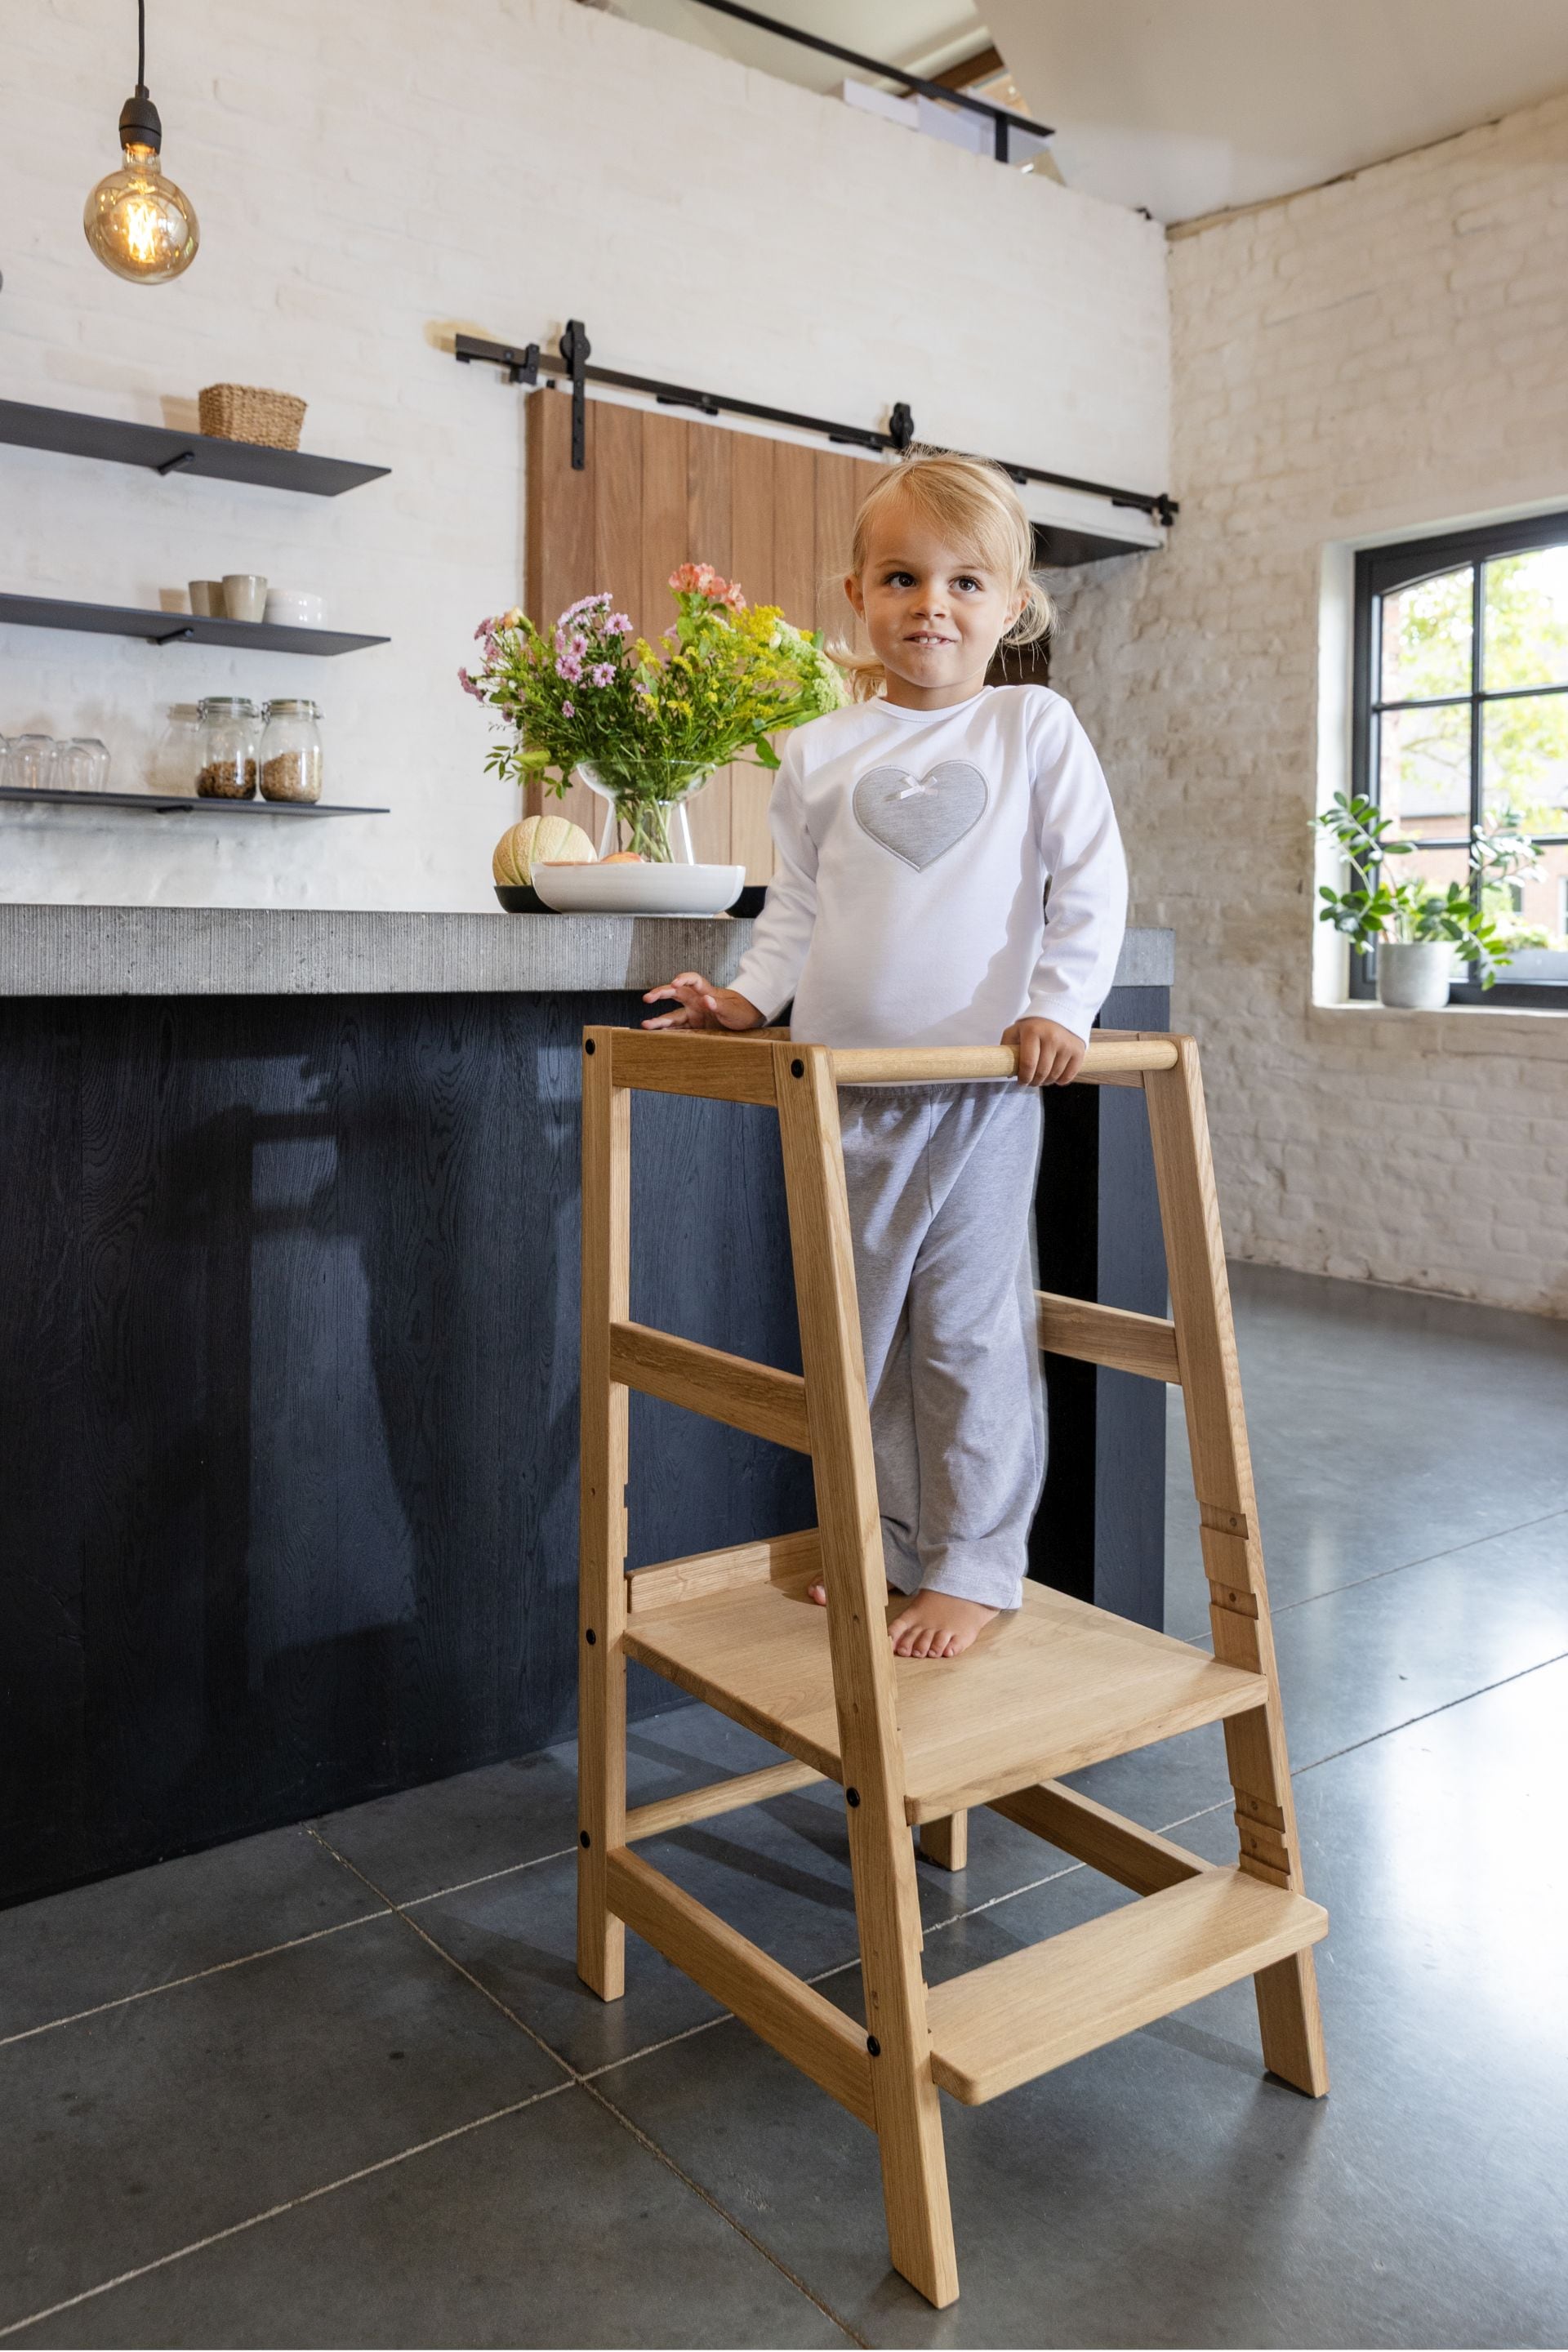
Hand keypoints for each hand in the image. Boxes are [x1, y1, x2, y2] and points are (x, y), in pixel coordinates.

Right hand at [642, 973, 764, 1031]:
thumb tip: (706, 1000)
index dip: (683, 979)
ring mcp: (693, 1014)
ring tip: (645, 1025)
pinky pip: (678, 1030)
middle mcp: (696, 1001)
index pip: (693, 980)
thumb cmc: (741, 1010)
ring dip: (660, 1021)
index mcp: (707, 992)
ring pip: (673, 1016)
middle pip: (675, 994)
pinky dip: (668, 1033)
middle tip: (647, 998)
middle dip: (660, 994)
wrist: (746, 1019)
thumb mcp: (734, 1009)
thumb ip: (720, 1005)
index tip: (674, 983)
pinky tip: (657, 1036)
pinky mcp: (694, 1027)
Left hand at [1001, 1016, 1085, 1086]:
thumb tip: (1008, 1072)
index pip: (1028, 1064)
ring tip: (1041, 1077)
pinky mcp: (1078, 1051)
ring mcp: (1067, 1044)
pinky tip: (1054, 1075)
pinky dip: (1060, 1080)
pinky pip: (1068, 1076)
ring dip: (1046, 1082)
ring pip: (1054, 1076)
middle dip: (1033, 1082)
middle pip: (1041, 1072)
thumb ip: (1007, 1047)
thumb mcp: (1016, 1030)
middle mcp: (1051, 1037)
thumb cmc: (1034, 1026)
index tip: (1021, 1081)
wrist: (1059, 1013)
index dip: (1023, 1078)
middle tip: (1030, 1081)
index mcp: (1033, 1032)